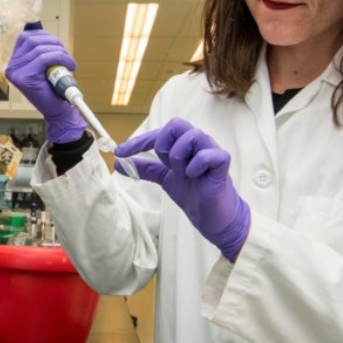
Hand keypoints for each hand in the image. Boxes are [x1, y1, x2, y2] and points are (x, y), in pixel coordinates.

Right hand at [5, 28, 86, 143]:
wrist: (57, 110)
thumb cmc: (52, 88)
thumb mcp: (44, 66)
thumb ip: (38, 49)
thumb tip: (36, 26)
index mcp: (14, 62)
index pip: (25, 37)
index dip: (43, 35)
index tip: (56, 44)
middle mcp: (12, 67)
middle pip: (32, 40)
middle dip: (54, 43)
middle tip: (65, 54)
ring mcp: (16, 72)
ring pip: (40, 49)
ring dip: (60, 51)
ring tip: (69, 62)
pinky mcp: (26, 78)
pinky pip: (45, 58)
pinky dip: (60, 58)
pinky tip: (69, 65)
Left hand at [115, 118, 251, 260]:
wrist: (213, 217)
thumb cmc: (194, 193)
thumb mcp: (165, 178)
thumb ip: (145, 168)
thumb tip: (120, 163)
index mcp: (185, 144)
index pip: (160, 133)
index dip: (138, 141)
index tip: (120, 152)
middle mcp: (198, 143)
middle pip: (177, 124)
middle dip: (164, 145)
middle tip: (166, 166)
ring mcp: (211, 151)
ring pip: (192, 135)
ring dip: (179, 157)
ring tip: (184, 174)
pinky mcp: (222, 164)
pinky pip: (209, 154)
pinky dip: (196, 165)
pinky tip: (194, 176)